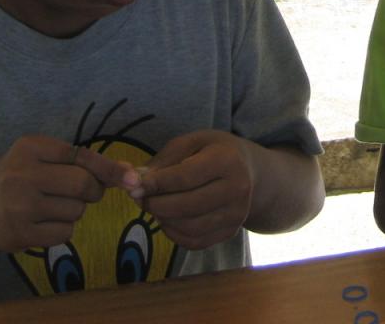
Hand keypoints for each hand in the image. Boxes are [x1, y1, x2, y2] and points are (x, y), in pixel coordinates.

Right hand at [0, 136, 139, 253]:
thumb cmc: (18, 178)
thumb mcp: (42, 159)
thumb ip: (83, 162)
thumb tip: (130, 173)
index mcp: (29, 147)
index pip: (81, 155)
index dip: (109, 168)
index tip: (131, 178)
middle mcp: (22, 174)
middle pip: (83, 184)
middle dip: (93, 191)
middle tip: (84, 192)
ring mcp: (19, 206)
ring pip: (76, 211)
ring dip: (75, 211)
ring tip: (53, 206)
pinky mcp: (20, 234)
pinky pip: (64, 233)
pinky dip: (63, 229)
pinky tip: (44, 223)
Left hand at [129, 131, 255, 249]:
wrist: (250, 171)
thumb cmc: (214, 151)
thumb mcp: (192, 142)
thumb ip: (164, 161)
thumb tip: (137, 182)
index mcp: (227, 160)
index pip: (184, 177)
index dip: (155, 184)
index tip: (134, 185)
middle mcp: (237, 189)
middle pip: (186, 205)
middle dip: (155, 204)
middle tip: (139, 198)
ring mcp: (237, 214)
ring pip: (189, 227)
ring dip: (163, 219)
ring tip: (154, 206)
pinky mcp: (231, 232)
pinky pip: (195, 242)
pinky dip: (174, 234)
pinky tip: (168, 219)